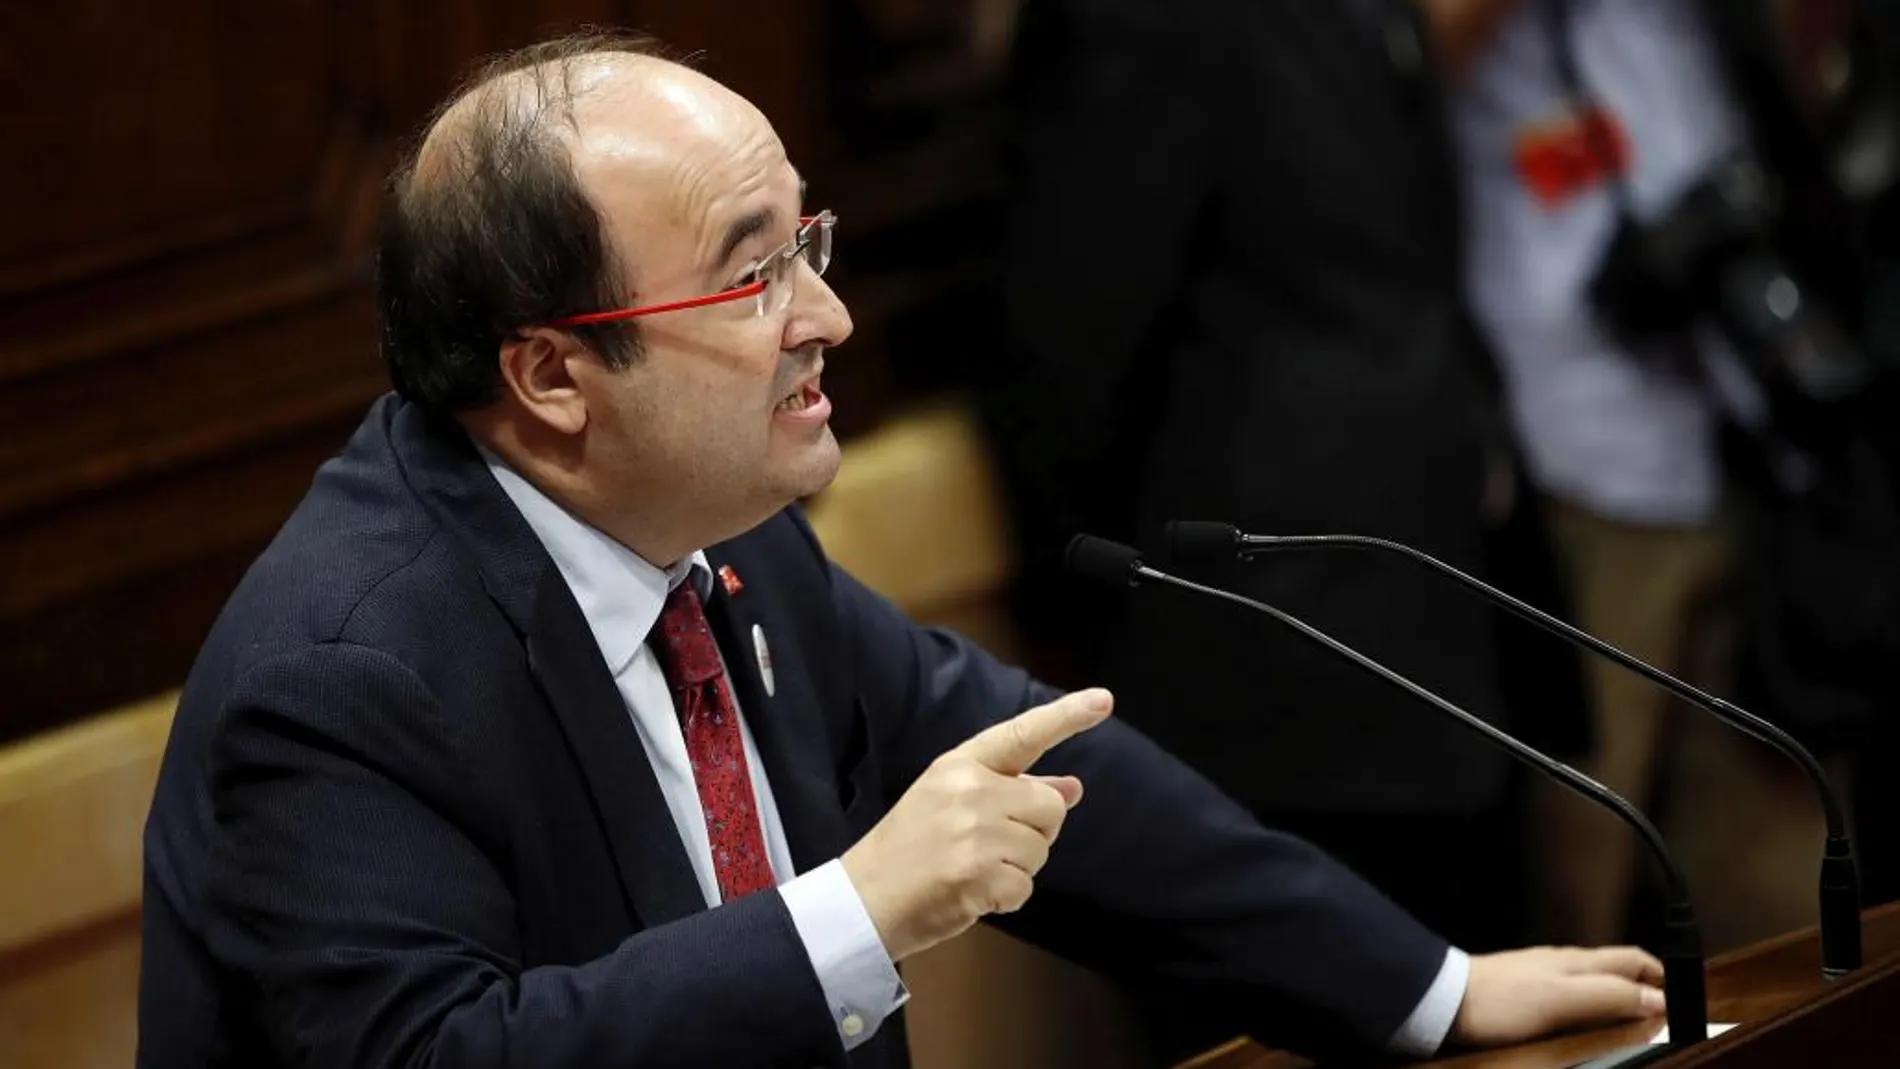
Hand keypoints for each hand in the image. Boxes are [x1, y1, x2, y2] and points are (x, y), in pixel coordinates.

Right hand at [840, 688, 1112, 961]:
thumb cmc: (909, 849)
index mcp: (959, 765)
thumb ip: (1013, 790)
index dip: (1066, 717)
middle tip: (987, 847)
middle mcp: (970, 791)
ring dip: (1017, 868)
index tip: (1103, 700)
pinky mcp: (979, 876)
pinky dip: (1006, 898)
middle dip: (1034, 832)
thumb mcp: (950, 802)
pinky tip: (971, 895)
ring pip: (1041, 850)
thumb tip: (1073, 787)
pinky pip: (1026, 887)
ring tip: (970, 869)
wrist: (862, 900)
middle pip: (1049, 807)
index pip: (1022, 734)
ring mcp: (974, 834)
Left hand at [1452, 946, 1666, 1047]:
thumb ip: (1609, 996)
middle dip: (1643, 981)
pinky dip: (1588, 1004)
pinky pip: (1567, 993)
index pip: (1633, 958)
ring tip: (1630, 1016)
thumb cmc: (1502, 1000)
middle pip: (1614, 966)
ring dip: (1616, 993)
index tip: (1683, 995)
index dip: (1662, 974)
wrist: (1444, 1000)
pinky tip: (1582, 1019)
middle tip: (1662, 1008)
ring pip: (1591, 978)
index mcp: (1578, 961)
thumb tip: (1657, 999)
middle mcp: (1563, 962)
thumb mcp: (1564, 1000)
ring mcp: (1541, 974)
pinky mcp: (1521, 991)